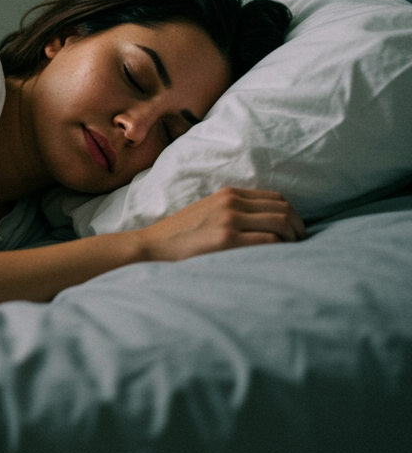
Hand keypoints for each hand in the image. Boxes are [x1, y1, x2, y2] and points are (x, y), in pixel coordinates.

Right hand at [136, 187, 305, 261]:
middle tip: (300, 244)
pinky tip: (278, 258)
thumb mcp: (207, 211)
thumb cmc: (180, 234)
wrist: (153, 245)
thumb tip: (264, 223)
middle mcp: (231, 202)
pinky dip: (279, 249)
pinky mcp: (225, 239)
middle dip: (299, 227)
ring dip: (293, 238)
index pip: (276, 198)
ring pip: (280, 223)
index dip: (292, 215)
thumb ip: (233, 211)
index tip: (295, 231)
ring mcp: (228, 220)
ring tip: (293, 252)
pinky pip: (267, 241)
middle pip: (283, 209)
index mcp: (228, 194)